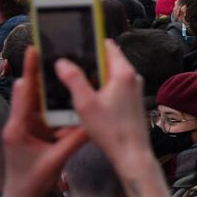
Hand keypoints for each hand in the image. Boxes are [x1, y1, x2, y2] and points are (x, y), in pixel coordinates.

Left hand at [0, 48, 89, 196]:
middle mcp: (17, 123)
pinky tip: (64, 95)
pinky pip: (40, 112)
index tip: (35, 49)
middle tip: (52, 52)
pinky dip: (50, 102)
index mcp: (18, 127)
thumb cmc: (32, 181)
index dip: (30, 70)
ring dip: (46, 86)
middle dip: (39, 72)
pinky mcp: (29, 133)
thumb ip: (75, 139)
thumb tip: (95, 121)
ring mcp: (23, 128)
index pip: (24, 92)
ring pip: (34, 101)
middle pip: (28, 91)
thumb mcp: (57, 159)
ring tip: (61, 68)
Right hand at [54, 40, 148, 166]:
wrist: (132, 154)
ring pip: (109, 75)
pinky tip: (85, 99)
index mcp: (124, 72)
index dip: (90, 42)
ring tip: (72, 82)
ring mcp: (134, 89)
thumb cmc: (110, 130)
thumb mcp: (85, 104)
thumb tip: (62, 62)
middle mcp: (133, 77)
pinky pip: (114, 87)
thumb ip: (73, 79)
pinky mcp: (132, 100)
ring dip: (93, 78)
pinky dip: (100, 89)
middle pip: (107, 60)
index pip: (107, 46)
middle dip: (88, 61)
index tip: (73, 43)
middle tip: (67, 64)